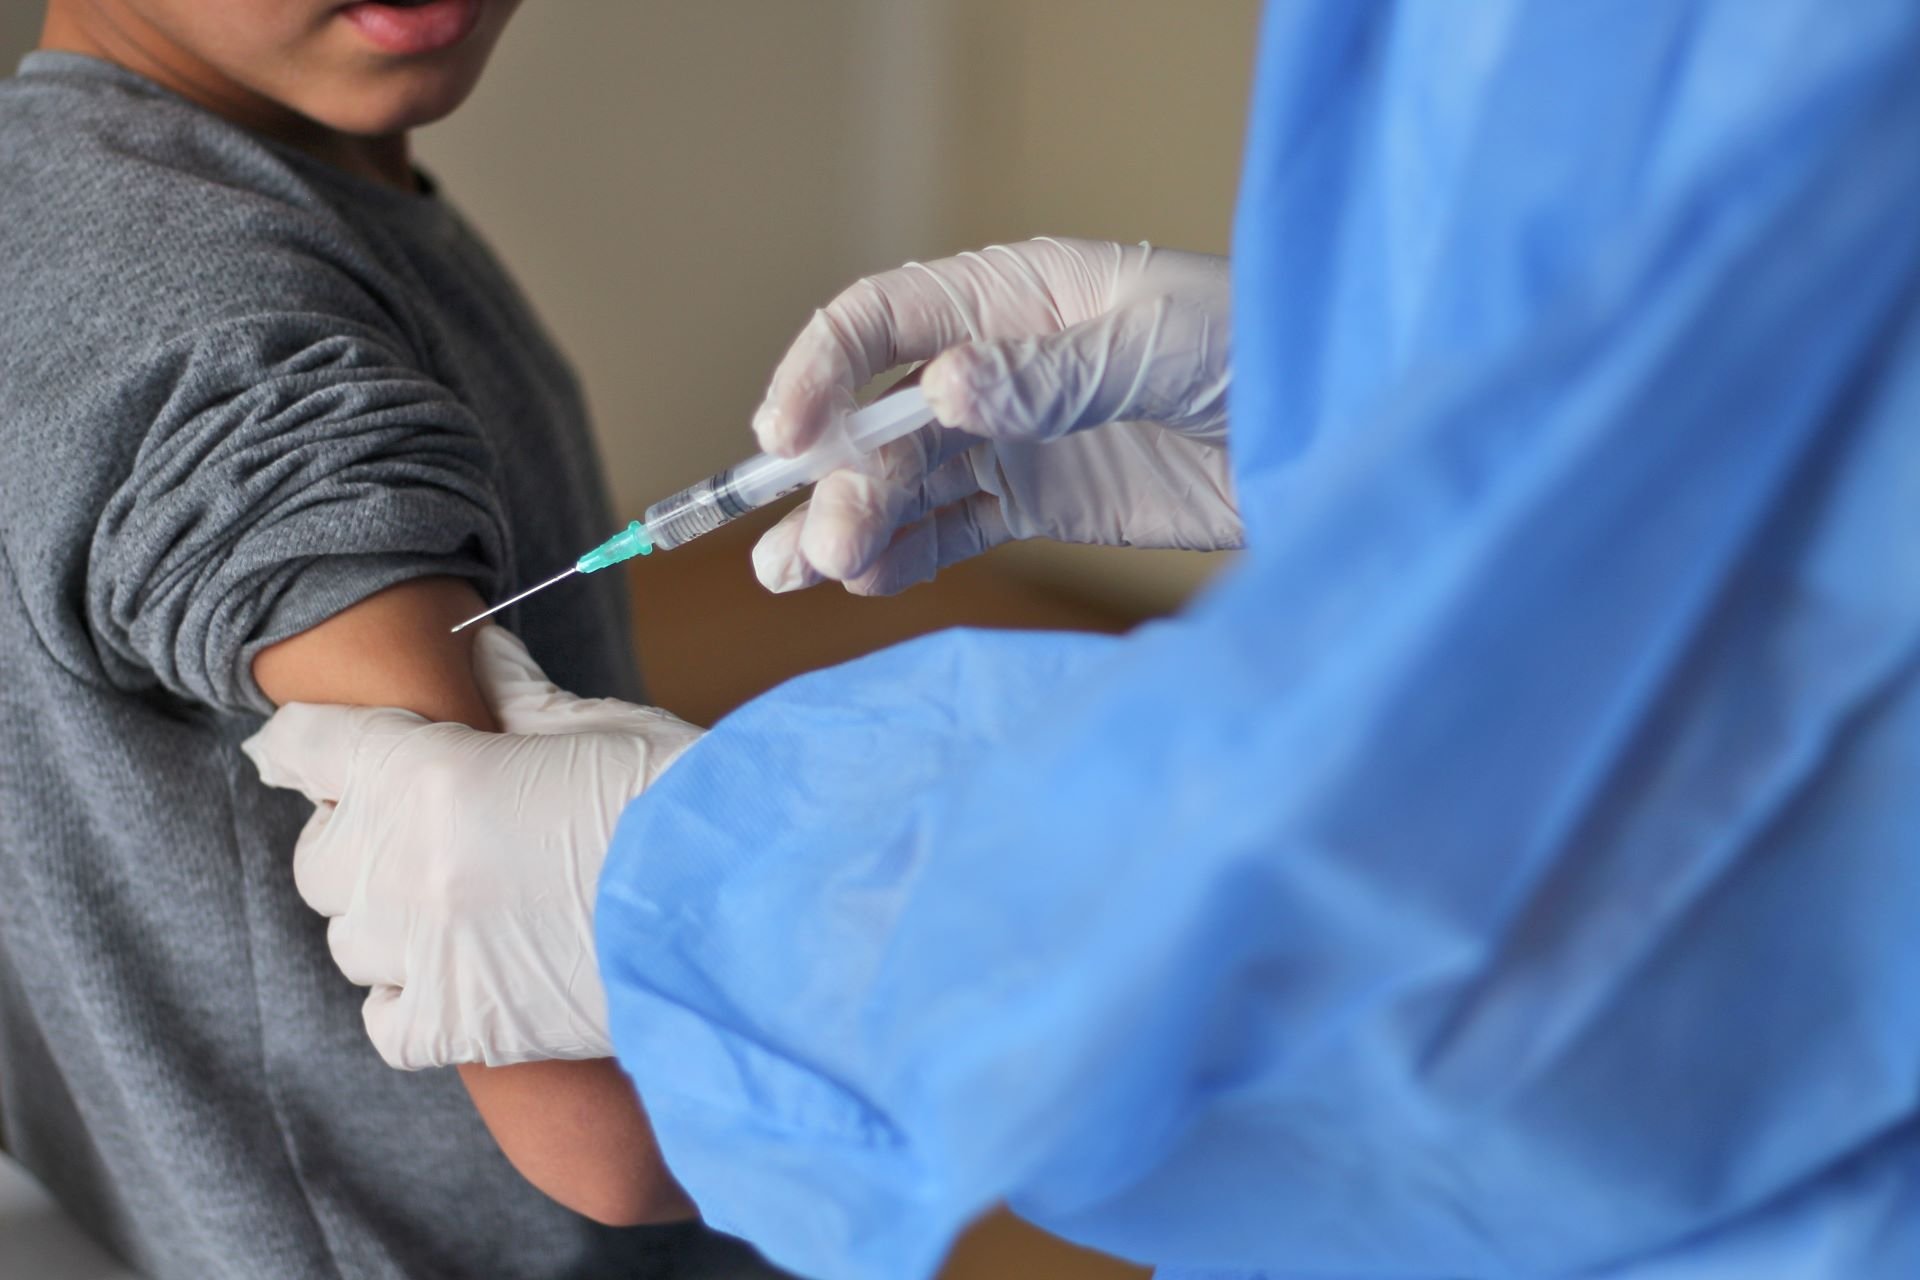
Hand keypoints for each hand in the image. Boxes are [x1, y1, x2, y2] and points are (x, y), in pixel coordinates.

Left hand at [241, 626, 701, 1068]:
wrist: (743, 906)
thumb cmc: (678, 800)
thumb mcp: (597, 727)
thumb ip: (515, 696)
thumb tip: (479, 653)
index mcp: (425, 772)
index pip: (308, 747)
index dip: (300, 743)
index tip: (295, 749)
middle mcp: (402, 865)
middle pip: (319, 857)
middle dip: (358, 837)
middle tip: (424, 831)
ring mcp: (424, 952)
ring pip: (348, 939)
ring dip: (387, 919)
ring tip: (457, 905)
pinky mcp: (461, 1025)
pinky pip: (385, 1019)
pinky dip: (409, 999)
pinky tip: (459, 973)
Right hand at [750, 237, 1243, 595]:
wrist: (1336, 423)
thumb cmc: (1260, 344)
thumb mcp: (1158, 347)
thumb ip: (1050, 376)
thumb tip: (943, 390)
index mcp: (1012, 295)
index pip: (882, 319)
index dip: (819, 370)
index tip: (783, 433)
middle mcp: (994, 365)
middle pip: (881, 418)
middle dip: (839, 478)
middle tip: (818, 545)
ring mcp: (1015, 438)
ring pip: (905, 480)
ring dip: (851, 521)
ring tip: (805, 572)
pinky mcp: (1041, 502)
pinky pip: (954, 528)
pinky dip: (907, 555)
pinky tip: (865, 580)